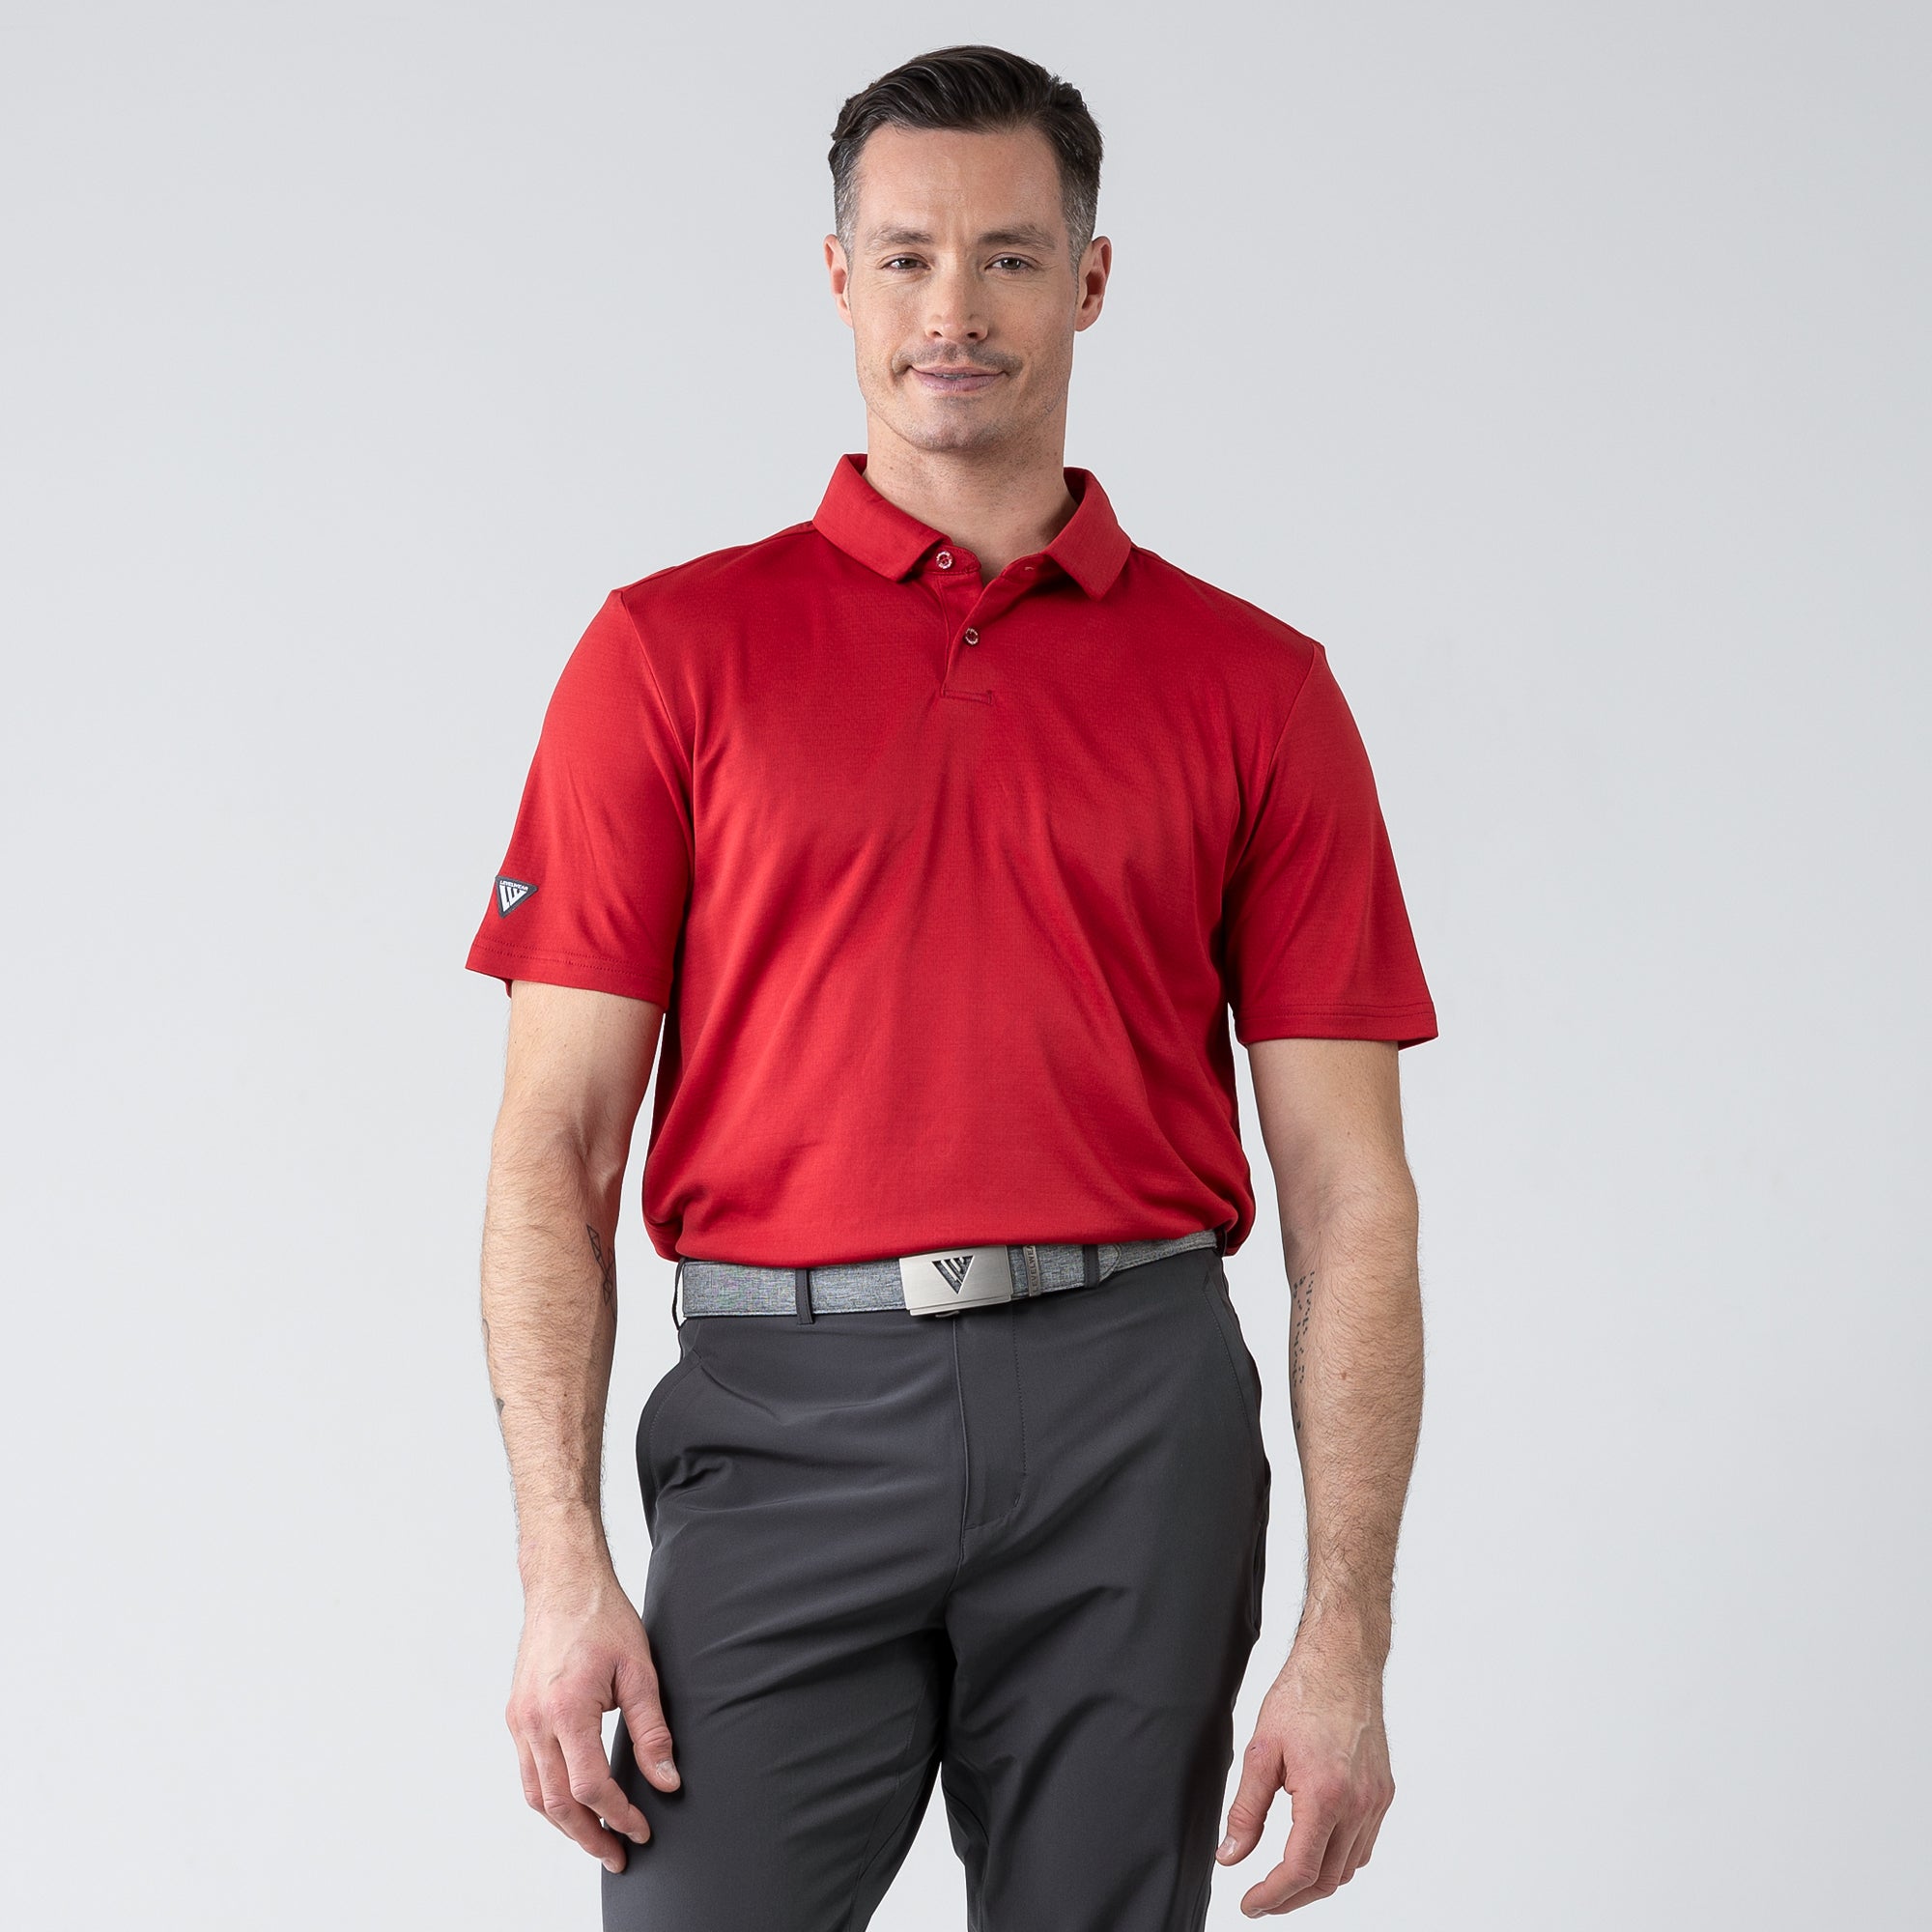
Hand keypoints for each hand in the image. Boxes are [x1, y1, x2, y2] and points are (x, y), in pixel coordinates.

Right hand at [505, 1566, 680, 1873]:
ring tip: (597, 1839)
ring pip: (536, 1795)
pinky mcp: (515, 1714)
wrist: (563, 1583)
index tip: (642, 1830)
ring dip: (566, 1825)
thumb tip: (668, 1781)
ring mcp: (519, 1719)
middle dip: (590, 1836)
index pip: (591, 1787)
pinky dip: (549, 1797)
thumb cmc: (603, 1618)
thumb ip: (653, 1730)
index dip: (619, 1815)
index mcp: (567, 1710)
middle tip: (618, 1856)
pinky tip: (573, 1804)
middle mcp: (534, 1721)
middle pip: (557, 1804)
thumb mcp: (640, 1671)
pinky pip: (528, 1772)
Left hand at [1214, 1642, 1394, 1914]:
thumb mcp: (1261, 1751)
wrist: (1342, 1662)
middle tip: (1262, 1897)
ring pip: (1349, 1867)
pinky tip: (1316, 1846)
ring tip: (1285, 1876)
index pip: (1300, 1870)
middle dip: (1293, 1896)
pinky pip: (1364, 1844)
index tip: (1251, 1903)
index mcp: (1326, 1794)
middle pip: (1327, 1879)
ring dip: (1317, 1880)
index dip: (1272, 1896)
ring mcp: (1375, 1800)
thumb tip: (1231, 1855)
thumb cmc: (1302, 1696)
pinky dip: (1339, 1858)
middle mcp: (1358, 1804)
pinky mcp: (1383, 1792)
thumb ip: (1246, 1810)